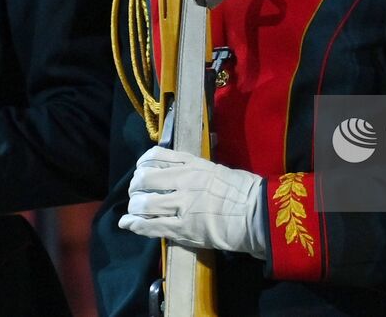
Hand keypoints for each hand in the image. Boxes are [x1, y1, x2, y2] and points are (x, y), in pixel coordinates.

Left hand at [118, 147, 267, 258]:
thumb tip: (179, 167)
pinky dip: (135, 225)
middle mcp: (184, 180)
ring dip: (134, 207)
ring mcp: (183, 205)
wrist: (257, 214)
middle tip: (136, 194)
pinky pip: (151, 226)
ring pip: (143, 203)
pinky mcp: (184, 228)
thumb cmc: (243, 190)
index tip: (141, 171)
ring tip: (134, 211)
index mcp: (193, 164)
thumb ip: (195, 168)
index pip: (155, 156)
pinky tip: (128, 224)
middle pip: (144, 179)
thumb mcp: (217, 169)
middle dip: (134, 187)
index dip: (142, 165)